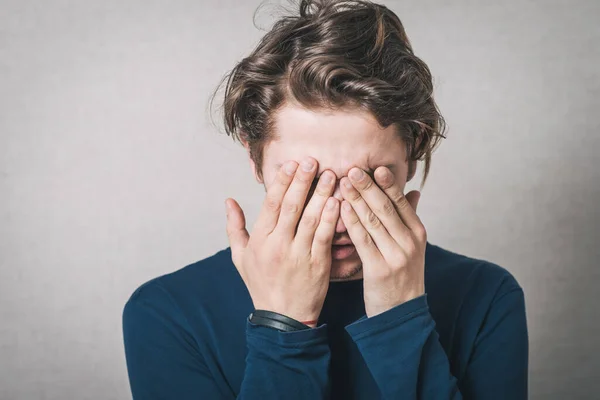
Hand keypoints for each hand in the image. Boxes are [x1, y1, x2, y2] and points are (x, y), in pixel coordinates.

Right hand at [225, 157, 339, 326]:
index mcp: (260, 240)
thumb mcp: (240, 257)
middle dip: (302, 181)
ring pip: (310, 218)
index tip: (291, 163)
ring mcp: (298, 255)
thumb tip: (228, 201)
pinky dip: (330, 219)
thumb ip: (235, 227)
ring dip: (321, 194)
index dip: (282, 181)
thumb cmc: (261, 284)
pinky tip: (338, 202)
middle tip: (312, 160)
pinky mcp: (317, 265)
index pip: (271, 204)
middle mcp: (278, 245)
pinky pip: (324, 237)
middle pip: (291, 206)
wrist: (282, 318)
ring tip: (330, 175)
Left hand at [339, 166, 425, 317]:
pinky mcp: (379, 269)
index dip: (386, 183)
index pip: (400, 202)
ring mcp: (396, 255)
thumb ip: (410, 218)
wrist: (403, 314)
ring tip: (343, 182)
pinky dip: (351, 221)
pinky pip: (362, 240)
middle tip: (352, 168)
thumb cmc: (403, 276)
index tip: (373, 166)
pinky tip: (341, 208)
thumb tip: (415, 191)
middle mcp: (409, 242)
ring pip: (373, 220)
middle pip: (386, 207)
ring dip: (356, 199)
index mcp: (418, 233)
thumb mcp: (412, 247)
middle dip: (368, 186)